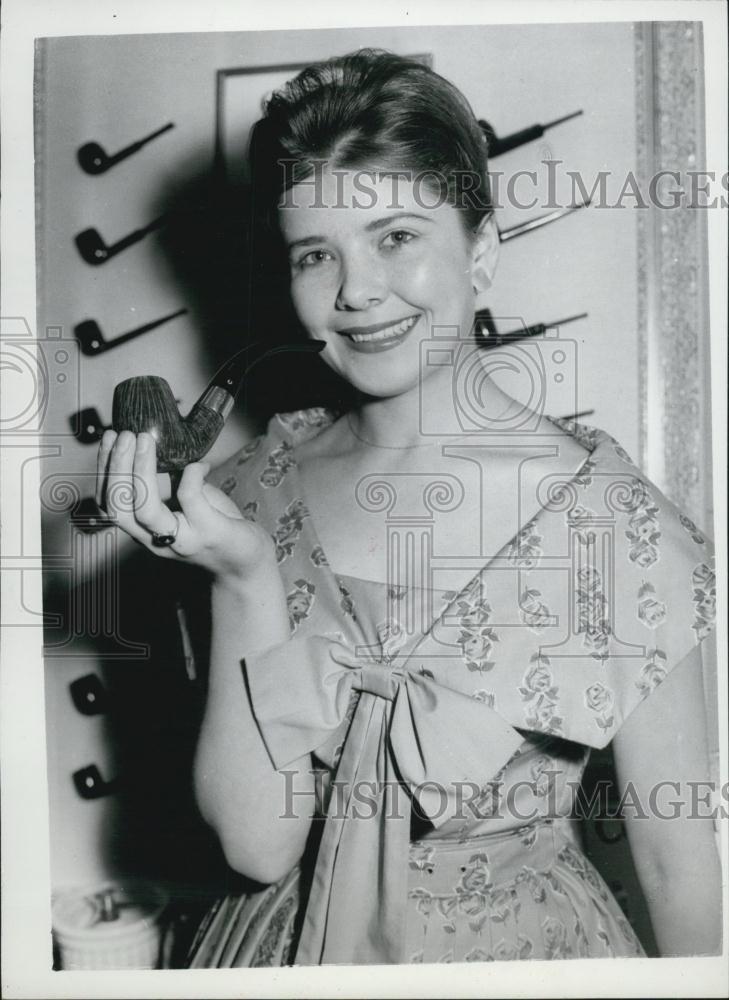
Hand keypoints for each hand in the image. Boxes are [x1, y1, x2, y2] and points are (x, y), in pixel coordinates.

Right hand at [96, 429, 275, 581]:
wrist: (248, 563)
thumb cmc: (218, 528)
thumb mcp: (187, 504)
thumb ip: (170, 483)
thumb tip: (160, 445)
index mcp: (146, 530)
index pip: (110, 504)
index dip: (104, 469)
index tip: (111, 439)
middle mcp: (157, 540)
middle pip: (119, 509)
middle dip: (116, 467)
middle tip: (126, 435)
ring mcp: (183, 539)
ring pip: (145, 510)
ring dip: (140, 470)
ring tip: (145, 440)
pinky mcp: (210, 533)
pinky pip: (191, 499)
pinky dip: (191, 473)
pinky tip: (200, 464)